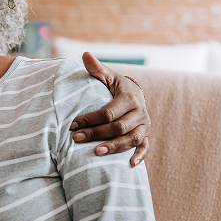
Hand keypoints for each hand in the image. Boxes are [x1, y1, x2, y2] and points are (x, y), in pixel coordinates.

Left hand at [70, 52, 149, 166]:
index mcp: (130, 97)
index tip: (72, 125)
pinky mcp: (147, 135)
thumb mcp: (107, 76)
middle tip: (76, 139)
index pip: (109, 111)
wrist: (134, 93)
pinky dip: (139, 156)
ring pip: (132, 139)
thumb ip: (96, 68)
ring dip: (114, 147)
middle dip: (97, 134)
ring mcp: (145, 125)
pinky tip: (130, 165)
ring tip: (96, 153)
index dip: (90, 119)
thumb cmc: (115, 86)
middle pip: (119, 127)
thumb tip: (84, 54)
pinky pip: (145, 147)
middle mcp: (140, 112)